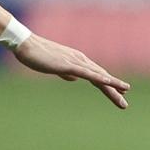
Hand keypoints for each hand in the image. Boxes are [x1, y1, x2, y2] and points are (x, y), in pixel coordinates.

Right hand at [12, 33, 131, 108]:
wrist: (25, 44)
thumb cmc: (37, 55)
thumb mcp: (55, 66)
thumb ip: (66, 72)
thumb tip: (74, 78)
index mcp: (78, 62)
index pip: (97, 76)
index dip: (110, 85)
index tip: (121, 94)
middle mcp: (81, 60)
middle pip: (102, 77)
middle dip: (115, 90)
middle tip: (125, 105)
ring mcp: (75, 62)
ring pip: (98, 76)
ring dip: (113, 85)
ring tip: (124, 95)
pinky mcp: (68, 65)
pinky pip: (87, 73)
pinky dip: (99, 78)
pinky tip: (109, 82)